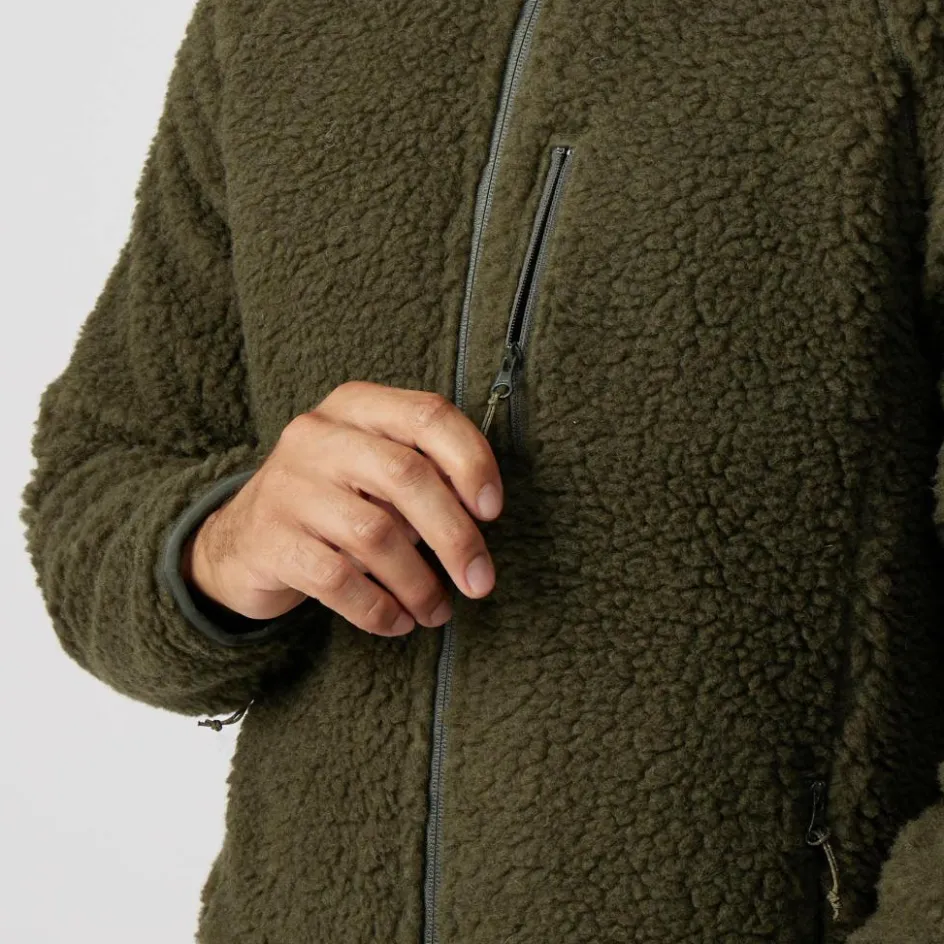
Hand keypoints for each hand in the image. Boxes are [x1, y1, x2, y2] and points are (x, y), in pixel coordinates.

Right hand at [181, 381, 503, 635]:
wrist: (239, 540)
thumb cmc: (332, 502)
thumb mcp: (373, 471)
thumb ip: (422, 476)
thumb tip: (480, 518)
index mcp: (355, 406)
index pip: (427, 415)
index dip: (471, 461)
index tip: (493, 511)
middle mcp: (317, 436)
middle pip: (407, 476)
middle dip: (455, 536)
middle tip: (479, 581)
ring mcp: (289, 486)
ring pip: (376, 534)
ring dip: (419, 583)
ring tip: (436, 610)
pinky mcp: (271, 540)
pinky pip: (339, 580)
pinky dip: (378, 608)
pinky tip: (397, 621)